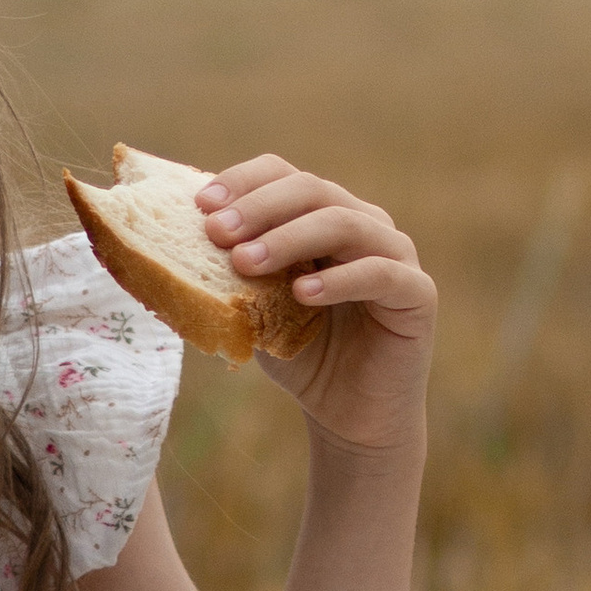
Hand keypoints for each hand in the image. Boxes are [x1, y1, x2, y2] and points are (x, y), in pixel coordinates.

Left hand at [197, 157, 435, 452]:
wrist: (349, 416)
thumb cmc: (301, 355)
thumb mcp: (256, 307)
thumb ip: (230, 272)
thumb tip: (172, 242)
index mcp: (322, 215)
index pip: (284, 174)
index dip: (243, 182)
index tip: (201, 205)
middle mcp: (363, 223)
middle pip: (312, 190)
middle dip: (258, 208)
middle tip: (217, 232)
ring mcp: (395, 254)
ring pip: (343, 223)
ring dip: (288, 238)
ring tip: (245, 263)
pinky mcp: (417, 294)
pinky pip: (379, 273)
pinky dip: (338, 280)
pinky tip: (302, 293)